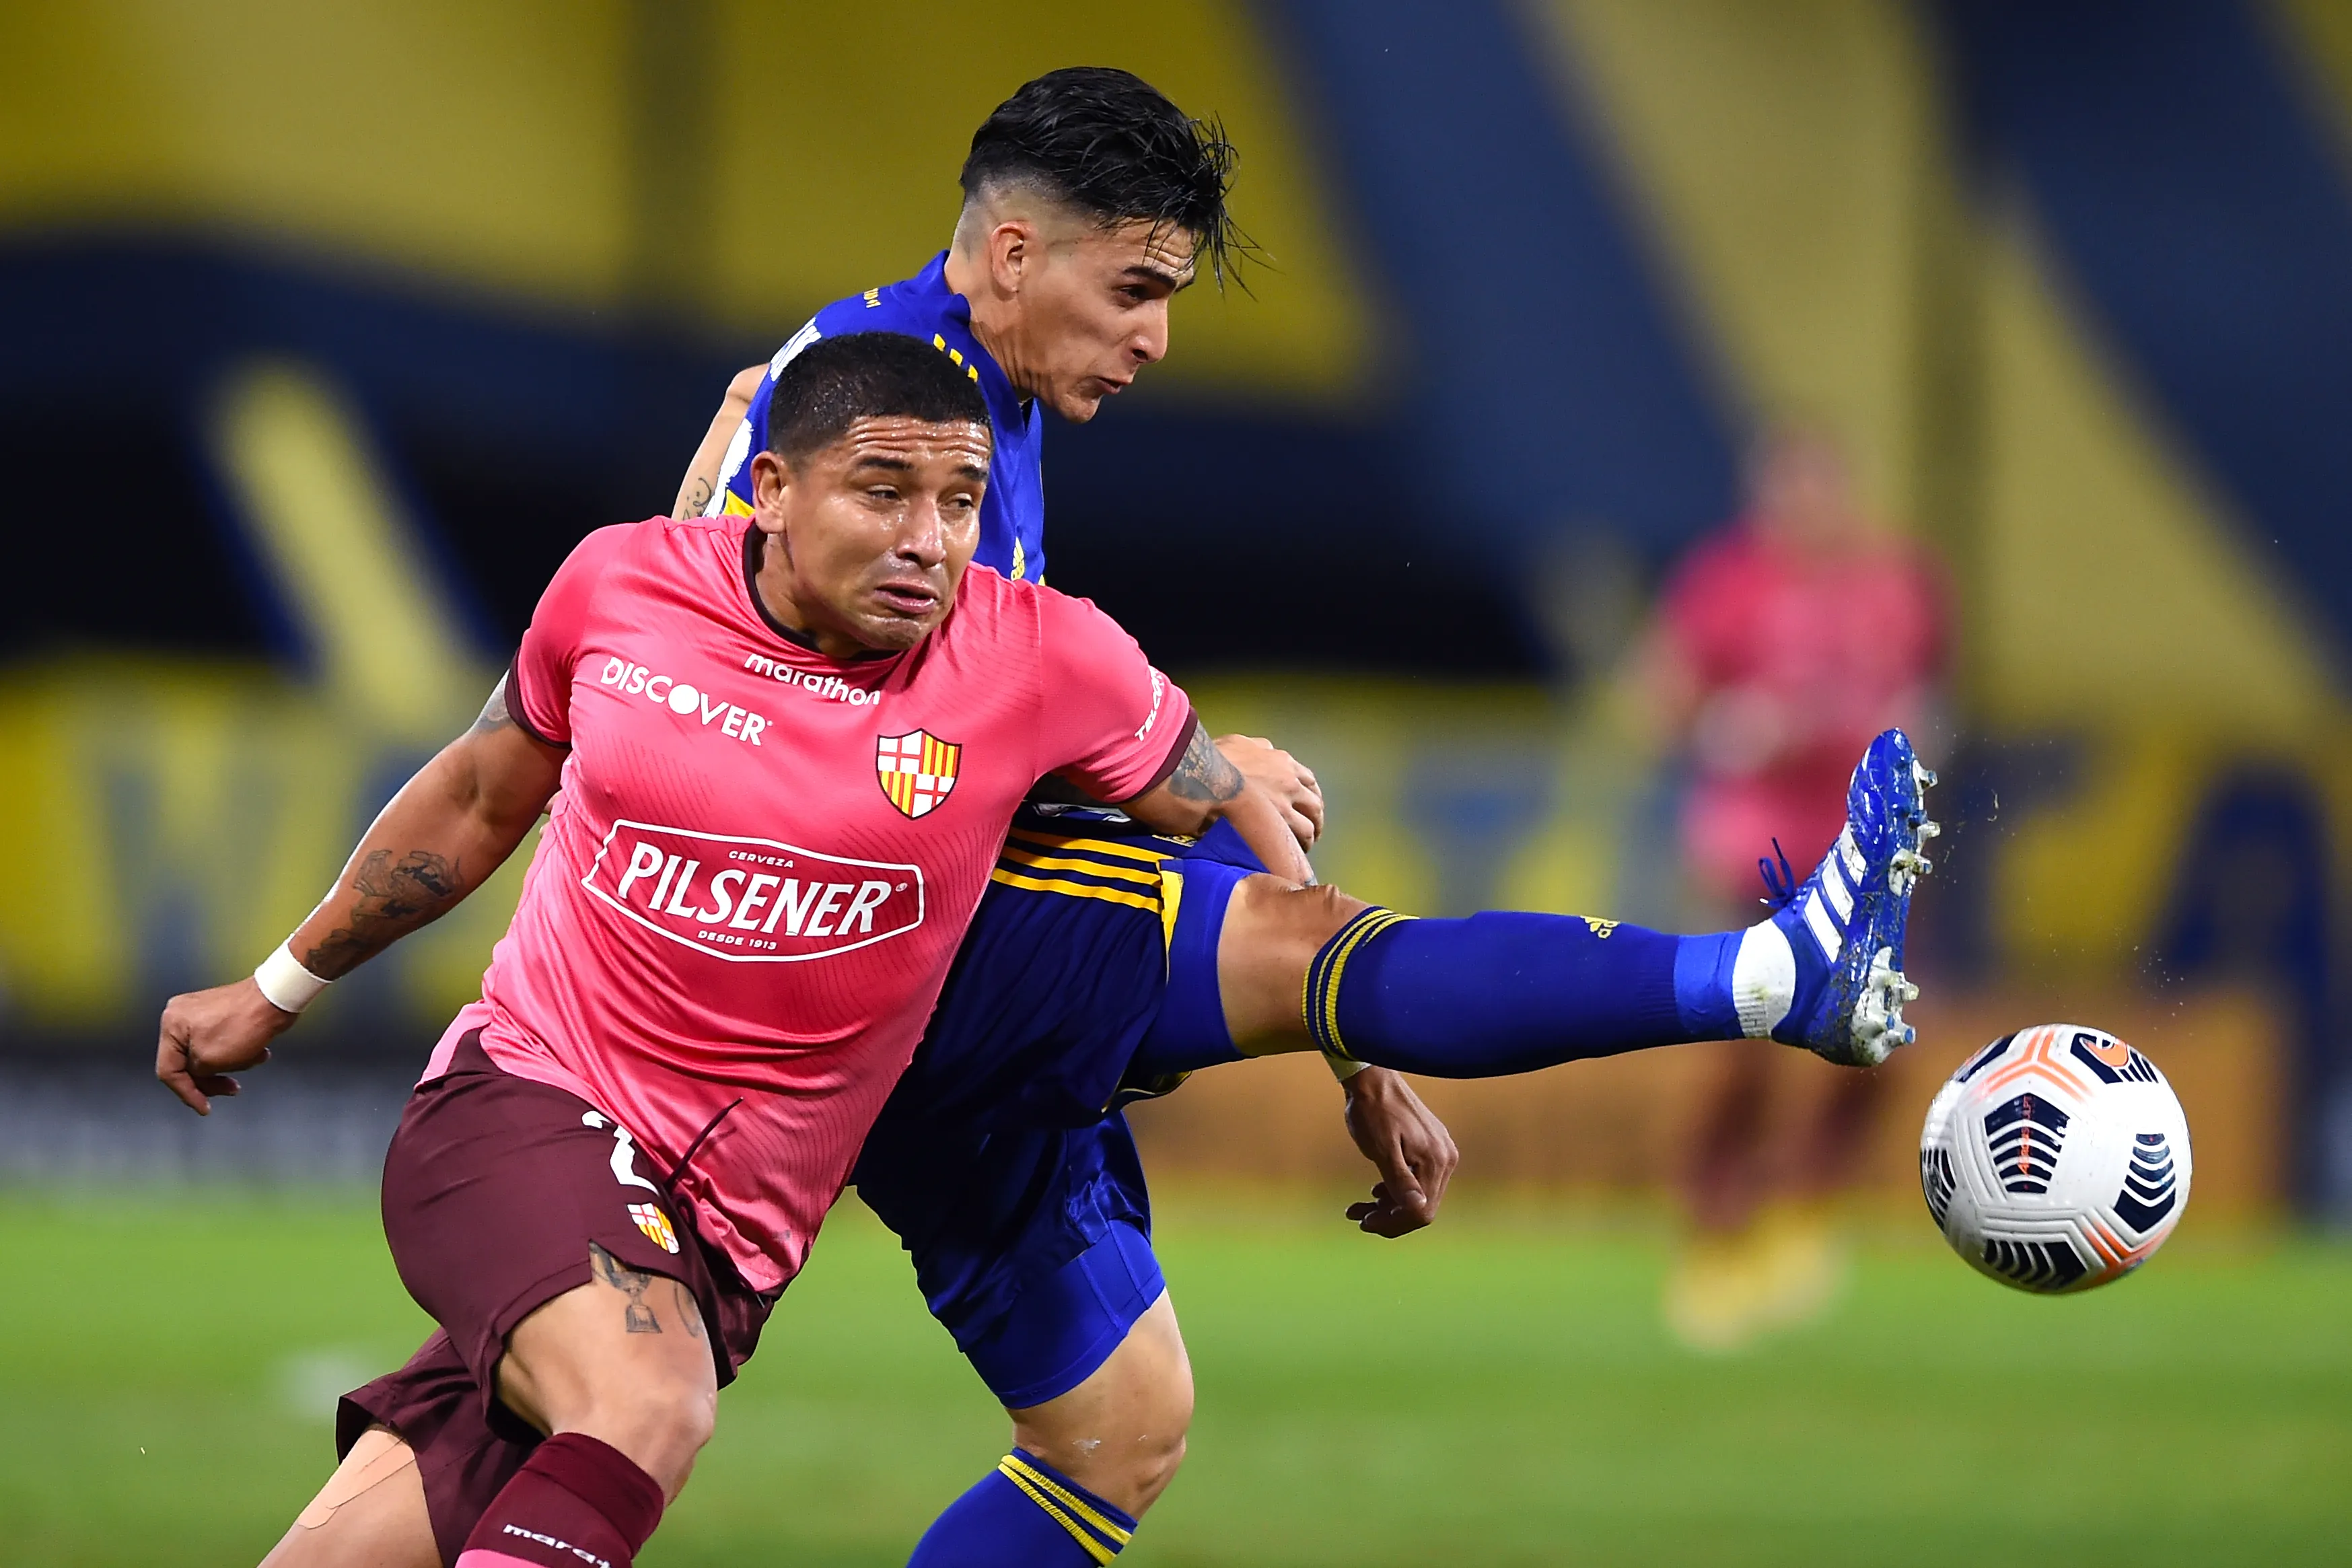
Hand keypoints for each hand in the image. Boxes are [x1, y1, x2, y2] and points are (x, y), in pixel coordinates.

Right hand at [156, 977, 296, 1113]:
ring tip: (254, 1059)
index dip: (186, 1093)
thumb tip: (198, 1073)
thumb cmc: (243, 1026)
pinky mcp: (221, 1014)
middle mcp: (181, 1016)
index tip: (204, 1108)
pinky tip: (260, 1052)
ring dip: (232, 1064)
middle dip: (212, 1080)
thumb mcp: (210, 1061)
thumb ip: (195, 1073)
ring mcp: (201, 1013)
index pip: (168, 1070)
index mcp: (171, 1025)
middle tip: (233, 1089)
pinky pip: (223, 1043)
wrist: (277, 997)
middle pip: (188, 1063)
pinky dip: (239, 1052)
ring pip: (209, 1055)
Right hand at [1214, 734, 1322, 850]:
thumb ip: (1257, 747)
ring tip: (1302, 846)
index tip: (1306, 805)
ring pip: (1310, 824)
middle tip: (1310, 830)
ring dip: (1309, 836)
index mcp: (1281, 761)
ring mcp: (1284, 803)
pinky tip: (1291, 853)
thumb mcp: (1239, 742)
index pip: (1308, 780)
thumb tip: (1266, 750)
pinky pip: (1298, 837)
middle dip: (1314, 819)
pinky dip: (1299, 846)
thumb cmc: (1214, 759)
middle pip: (1315, 804)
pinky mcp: (1276, 823)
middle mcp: (1290, 781)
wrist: (1202, 777)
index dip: (1309, 796)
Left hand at [1340, 1067, 1458, 1236]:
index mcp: (1435, 1161)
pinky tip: (1375, 1191)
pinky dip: (1395, 1189)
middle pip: (1421, 1206)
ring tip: (1359, 1207)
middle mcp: (1445, 1159)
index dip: (1393, 1224)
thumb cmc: (1372, 1111)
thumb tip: (1418, 1209)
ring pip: (1417, 1195)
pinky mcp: (1431, 1147)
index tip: (1365, 1223)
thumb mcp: (1381, 1148)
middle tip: (1357, 1215)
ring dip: (1388, 1205)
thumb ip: (1399, 1180)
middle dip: (1388, 1217)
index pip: (1421, 1212)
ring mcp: (1440, 1152)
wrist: (1373, 1078)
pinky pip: (1417, 1180)